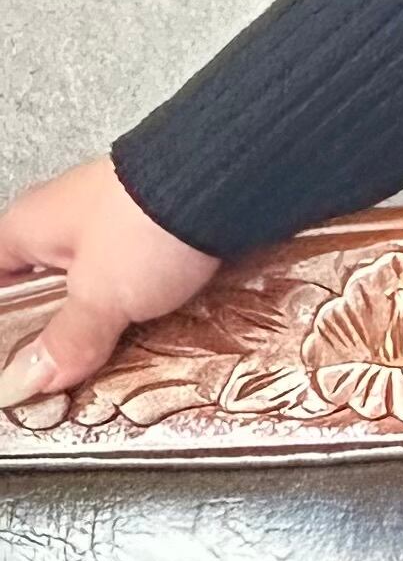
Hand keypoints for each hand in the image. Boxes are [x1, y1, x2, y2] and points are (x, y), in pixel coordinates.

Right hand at [0, 157, 221, 409]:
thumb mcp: (99, 295)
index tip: (11, 362)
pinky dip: (134, 308)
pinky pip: (130, 279)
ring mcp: (107, 225)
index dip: (4, 320)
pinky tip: (145, 336)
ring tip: (102, 367)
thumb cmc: (143, 226)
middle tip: (59, 377)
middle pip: (40, 285)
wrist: (222, 182)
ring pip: (88, 286)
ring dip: (96, 324)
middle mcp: (59, 220)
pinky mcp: (151, 232)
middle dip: (52, 331)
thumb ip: (67, 338)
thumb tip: (30, 379)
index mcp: (24, 227)